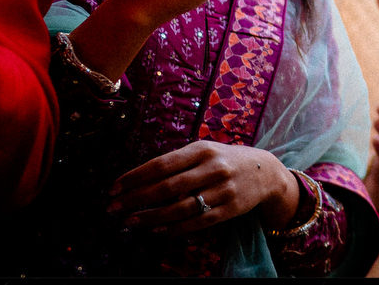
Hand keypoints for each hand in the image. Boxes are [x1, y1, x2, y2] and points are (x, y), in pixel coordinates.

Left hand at [106, 141, 298, 235]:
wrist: (265, 171)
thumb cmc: (225, 160)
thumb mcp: (205, 151)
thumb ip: (177, 162)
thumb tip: (138, 180)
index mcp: (203, 149)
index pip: (161, 164)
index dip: (135, 177)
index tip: (113, 187)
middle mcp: (214, 168)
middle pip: (167, 187)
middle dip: (136, 199)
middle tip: (113, 208)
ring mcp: (223, 190)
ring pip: (180, 208)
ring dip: (151, 217)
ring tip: (130, 222)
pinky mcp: (230, 209)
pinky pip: (197, 222)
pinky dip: (174, 228)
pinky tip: (157, 230)